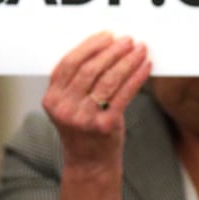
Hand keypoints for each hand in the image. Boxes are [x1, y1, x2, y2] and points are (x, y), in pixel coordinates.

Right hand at [42, 32, 151, 172]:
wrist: (89, 164)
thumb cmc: (82, 129)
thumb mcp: (69, 106)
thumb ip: (77, 82)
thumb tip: (105, 47)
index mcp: (52, 99)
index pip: (69, 63)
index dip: (90, 46)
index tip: (107, 35)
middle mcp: (65, 108)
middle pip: (90, 69)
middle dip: (112, 51)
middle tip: (128, 40)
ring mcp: (84, 118)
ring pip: (108, 79)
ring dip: (127, 60)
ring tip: (140, 50)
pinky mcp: (105, 125)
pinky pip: (124, 94)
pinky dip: (137, 77)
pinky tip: (145, 67)